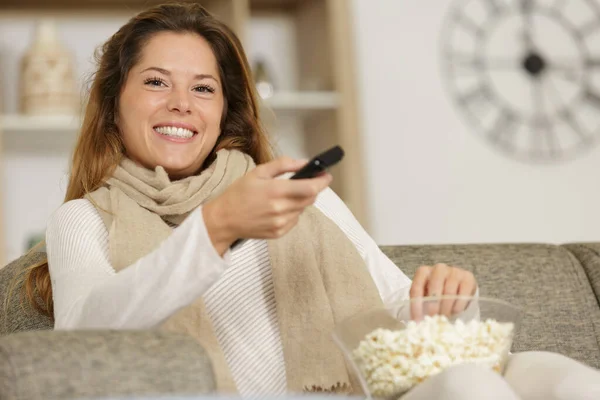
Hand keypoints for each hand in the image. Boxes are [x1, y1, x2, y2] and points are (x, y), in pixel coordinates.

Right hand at [203, 156, 332, 254]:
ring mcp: (281, 223)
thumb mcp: (258, 172)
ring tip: (283, 196)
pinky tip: (277, 208)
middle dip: (312, 189)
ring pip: (303, 209)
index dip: (322, 181)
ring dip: (300, 200)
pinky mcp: (279, 233)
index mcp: (276, 191)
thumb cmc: (239, 193)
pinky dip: (292, 212)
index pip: (311, 188)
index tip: (326, 175)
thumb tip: (304, 163)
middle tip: (303, 182)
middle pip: (311, 199)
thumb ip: (283, 165)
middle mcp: (281, 209)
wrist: (224, 219)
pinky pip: (295, 219)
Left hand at [409, 263, 476, 319]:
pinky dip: (458, 306)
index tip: (418, 321)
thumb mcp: (425, 297)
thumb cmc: (435, 293)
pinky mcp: (468, 278)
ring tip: (444, 317)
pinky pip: (463, 295)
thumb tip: (418, 323)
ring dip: (446, 308)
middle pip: (434, 287)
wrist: (455, 286)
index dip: (416, 306)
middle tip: (433, 319)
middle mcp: (439, 269)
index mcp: (423, 272)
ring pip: (449, 292)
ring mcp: (454, 272)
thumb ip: (420, 306)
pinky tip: (454, 312)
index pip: (417, 288)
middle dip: (433, 306)